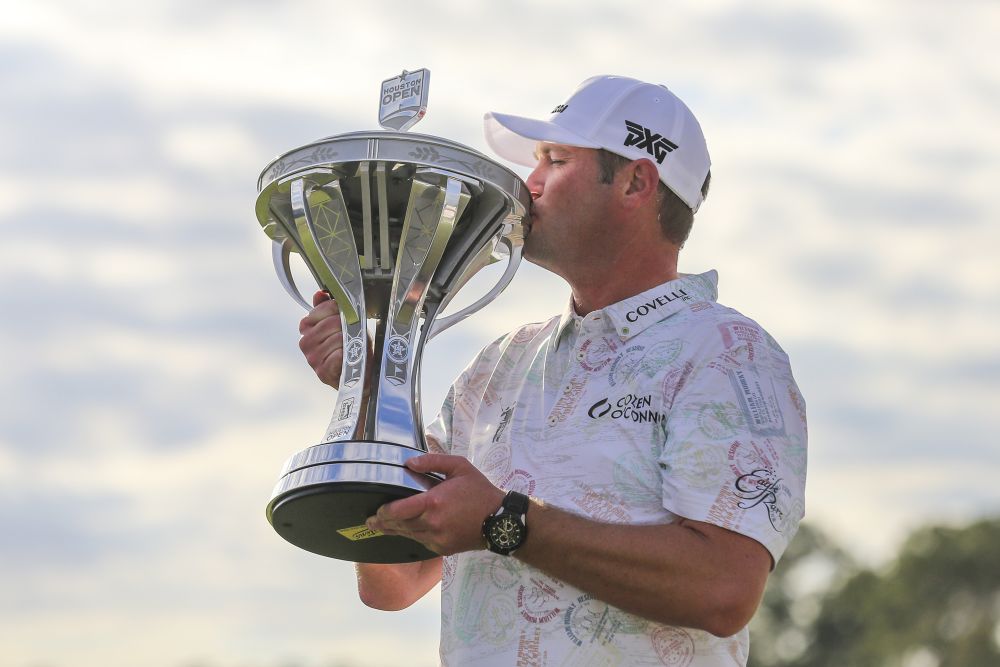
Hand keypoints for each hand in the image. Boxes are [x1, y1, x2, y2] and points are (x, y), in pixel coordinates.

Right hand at [298, 290, 345, 387]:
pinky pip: (338, 355)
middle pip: (331, 323)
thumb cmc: (350, 346)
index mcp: (306, 327)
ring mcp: (312, 358)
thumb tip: (320, 293)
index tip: (347, 316)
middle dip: (346, 326)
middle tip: (353, 333)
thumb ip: (328, 308)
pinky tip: (348, 357)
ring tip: (352, 346)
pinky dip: (347, 355)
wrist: (357, 373)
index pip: (322, 309)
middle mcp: (305, 342)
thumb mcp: (341, 324)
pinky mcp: (322, 372)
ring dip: (349, 341)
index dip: (338, 310)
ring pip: (336, 338)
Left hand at [366, 454, 505, 555]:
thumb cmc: (479, 491)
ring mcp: (436, 539)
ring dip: (394, 531)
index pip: (398, 511)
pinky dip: (412, 536)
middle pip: (399, 526)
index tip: (375, 511)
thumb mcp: (459, 467)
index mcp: (433, 503)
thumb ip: (432, 462)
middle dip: (382, 524)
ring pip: (408, 536)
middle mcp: (431, 524)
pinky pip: (420, 543)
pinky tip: (407, 531)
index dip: (383, 512)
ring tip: (381, 527)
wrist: (500, 521)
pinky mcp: (442, 549)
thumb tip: (409, 463)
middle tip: (370, 522)